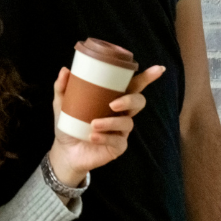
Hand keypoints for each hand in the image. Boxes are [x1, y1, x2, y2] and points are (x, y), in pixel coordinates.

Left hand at [45, 63, 161, 186]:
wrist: (65, 151)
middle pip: (138, 102)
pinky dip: (104, 137)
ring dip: (111, 122)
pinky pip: (117, 140)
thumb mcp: (62, 104)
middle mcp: (122, 113)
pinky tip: (93, 137)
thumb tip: (65, 70)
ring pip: (128, 123)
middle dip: (130, 101)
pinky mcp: (118, 146)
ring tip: (93, 124)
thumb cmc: (69, 124)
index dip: (147, 78)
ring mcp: (122, 131)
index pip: (133, 86)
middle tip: (112, 104)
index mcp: (113, 99)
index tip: (159, 69)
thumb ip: (62, 87)